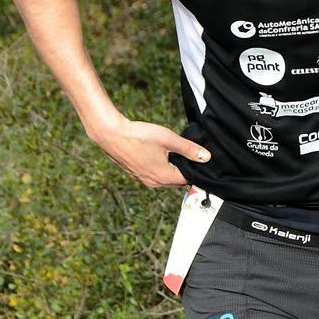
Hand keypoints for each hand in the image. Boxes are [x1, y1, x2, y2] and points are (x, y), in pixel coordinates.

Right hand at [89, 114, 210, 187]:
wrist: (112, 135)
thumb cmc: (139, 136)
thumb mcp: (169, 139)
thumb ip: (189, 149)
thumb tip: (206, 157)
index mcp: (164, 177)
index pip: (187, 179)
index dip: (195, 170)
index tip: (198, 159)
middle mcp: (154, 183)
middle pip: (176, 181)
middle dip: (184, 171)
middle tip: (189, 156)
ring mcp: (143, 179)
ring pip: (164, 179)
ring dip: (171, 170)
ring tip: (175, 154)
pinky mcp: (135, 174)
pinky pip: (153, 175)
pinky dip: (160, 168)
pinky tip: (159, 155)